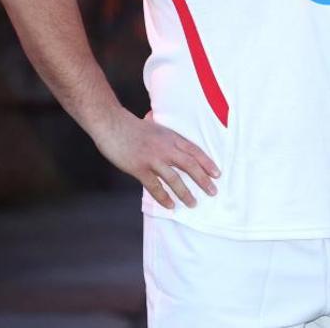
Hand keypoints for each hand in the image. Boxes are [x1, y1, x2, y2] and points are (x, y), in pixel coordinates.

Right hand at [91, 109, 219, 208]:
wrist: (112, 124)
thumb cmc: (132, 125)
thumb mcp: (156, 125)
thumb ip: (166, 134)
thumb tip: (173, 136)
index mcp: (171, 137)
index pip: (195, 151)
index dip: (207, 163)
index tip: (217, 174)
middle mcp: (166, 148)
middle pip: (189, 165)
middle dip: (203, 180)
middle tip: (213, 192)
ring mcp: (152, 158)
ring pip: (174, 178)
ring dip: (185, 193)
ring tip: (193, 203)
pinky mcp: (139, 168)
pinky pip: (154, 186)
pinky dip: (163, 197)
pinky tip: (170, 205)